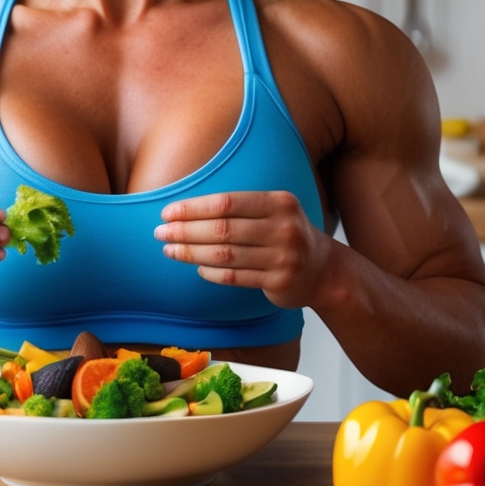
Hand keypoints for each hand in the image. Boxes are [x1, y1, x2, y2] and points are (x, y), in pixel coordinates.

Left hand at [156, 191, 333, 308]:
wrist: (324, 270)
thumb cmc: (286, 235)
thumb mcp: (275, 211)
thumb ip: (241, 209)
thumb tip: (186, 210)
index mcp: (280, 203)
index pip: (228, 202)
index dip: (194, 208)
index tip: (168, 212)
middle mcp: (284, 228)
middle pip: (224, 229)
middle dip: (186, 231)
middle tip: (160, 232)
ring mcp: (284, 257)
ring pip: (226, 255)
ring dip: (192, 253)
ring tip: (170, 250)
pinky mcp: (280, 282)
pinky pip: (236, 277)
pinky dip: (212, 272)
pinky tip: (197, 267)